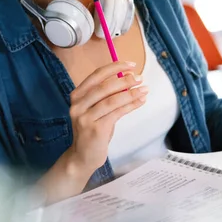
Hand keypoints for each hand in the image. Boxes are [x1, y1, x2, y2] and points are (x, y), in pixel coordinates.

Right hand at [66, 61, 147, 175]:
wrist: (82, 156)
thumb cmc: (92, 130)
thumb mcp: (96, 109)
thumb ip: (107, 95)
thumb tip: (129, 78)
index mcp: (77, 96)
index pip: (96, 76)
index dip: (114, 68)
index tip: (130, 65)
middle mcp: (78, 105)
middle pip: (104, 87)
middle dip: (125, 80)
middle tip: (140, 78)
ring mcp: (85, 118)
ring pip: (111, 100)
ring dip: (131, 93)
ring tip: (144, 89)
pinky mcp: (95, 129)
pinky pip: (117, 113)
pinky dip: (131, 105)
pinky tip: (141, 101)